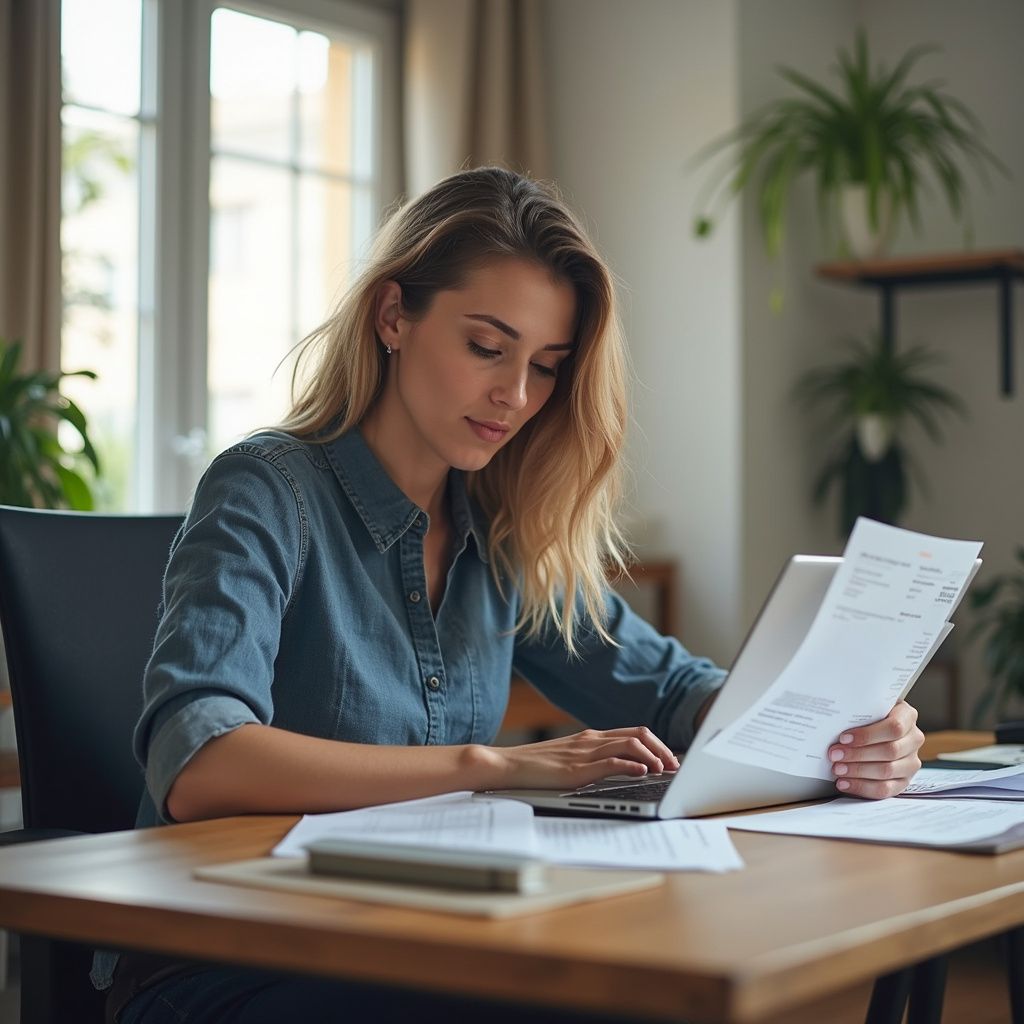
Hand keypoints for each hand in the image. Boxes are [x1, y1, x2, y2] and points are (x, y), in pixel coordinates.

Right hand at [488, 726, 679, 790]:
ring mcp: (584, 753)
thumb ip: (593, 760)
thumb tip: (622, 770)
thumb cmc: (535, 766)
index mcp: (591, 737)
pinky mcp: (577, 769)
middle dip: (662, 749)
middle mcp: (591, 740)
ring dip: (653, 757)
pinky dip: (631, 766)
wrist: (506, 765)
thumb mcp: (569, 759)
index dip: (657, 744)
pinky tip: (642, 773)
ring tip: (664, 771)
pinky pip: (611, 762)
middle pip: (638, 734)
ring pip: (630, 744)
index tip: (671, 759)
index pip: (634, 732)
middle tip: (675, 766)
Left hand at [827, 701, 923, 798]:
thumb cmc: (867, 716)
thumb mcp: (866, 706)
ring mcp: (911, 762)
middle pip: (890, 751)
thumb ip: (858, 708)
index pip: (894, 727)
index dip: (868, 734)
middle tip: (834, 755)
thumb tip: (835, 716)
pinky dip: (862, 787)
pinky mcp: (904, 781)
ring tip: (837, 769)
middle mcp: (914, 739)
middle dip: (858, 754)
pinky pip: (885, 789)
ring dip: (858, 771)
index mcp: (907, 716)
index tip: (843, 738)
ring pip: (887, 771)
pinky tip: (844, 783)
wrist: (874, 731)